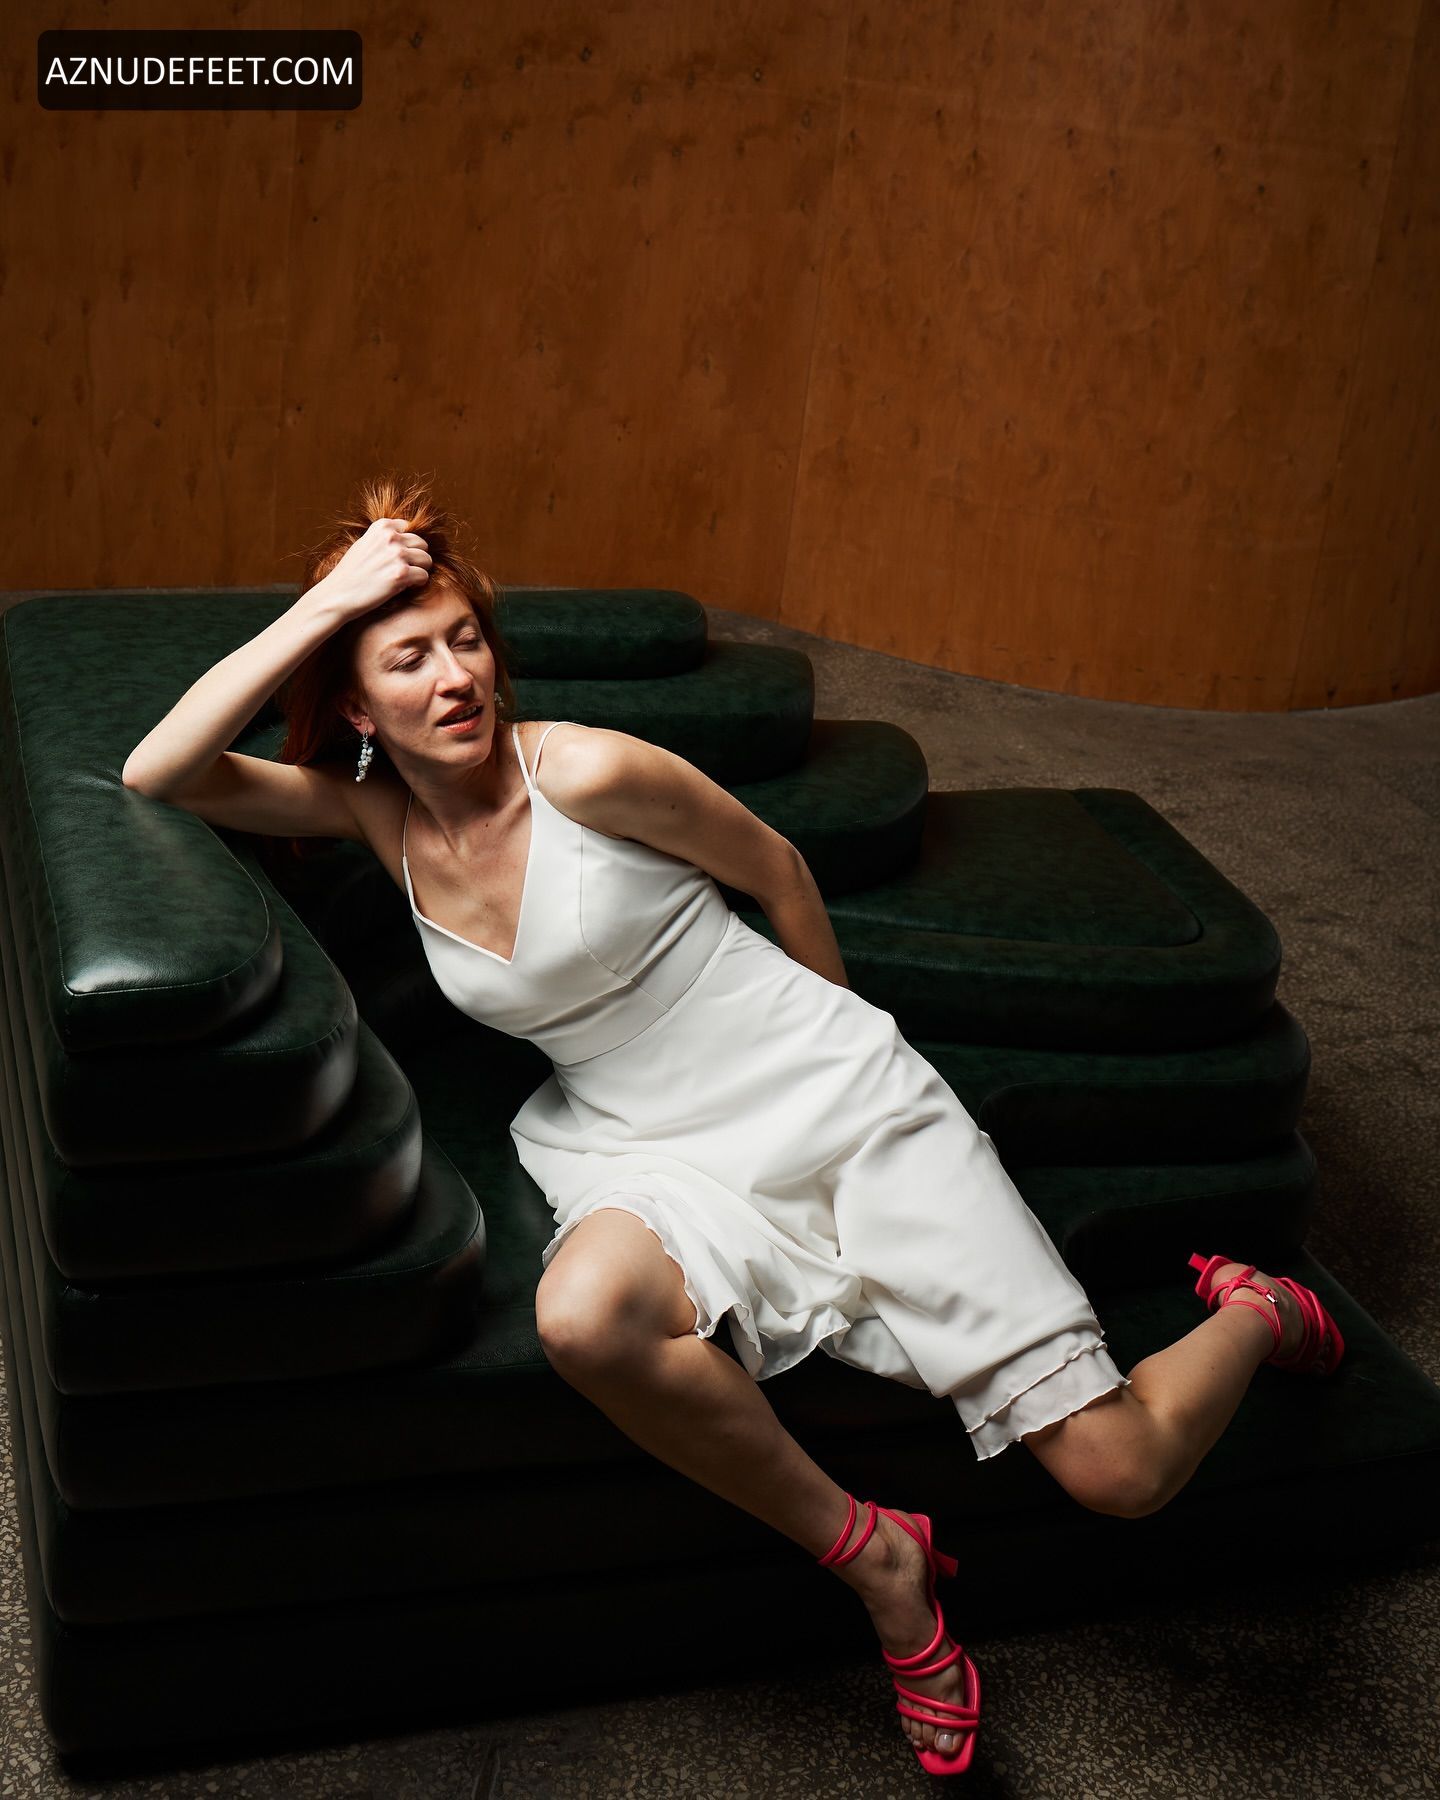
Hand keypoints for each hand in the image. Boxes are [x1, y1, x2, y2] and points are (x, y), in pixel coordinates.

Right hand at [313, 518, 432, 620]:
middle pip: (422, 544)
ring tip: (405, 579)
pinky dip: (417, 584)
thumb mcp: (364, 544)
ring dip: (419, 571)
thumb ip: (383, 538)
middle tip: (404, 571)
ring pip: (427, 560)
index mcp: (382, 526)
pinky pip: (424, 576)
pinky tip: (405, 587)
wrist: (337, 595)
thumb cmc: (351, 573)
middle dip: (416, 558)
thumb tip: (405, 534)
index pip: (409, 528)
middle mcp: (390, 537)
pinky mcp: (401, 574)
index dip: (405, 545)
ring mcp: (396, 554)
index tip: (395, 557)